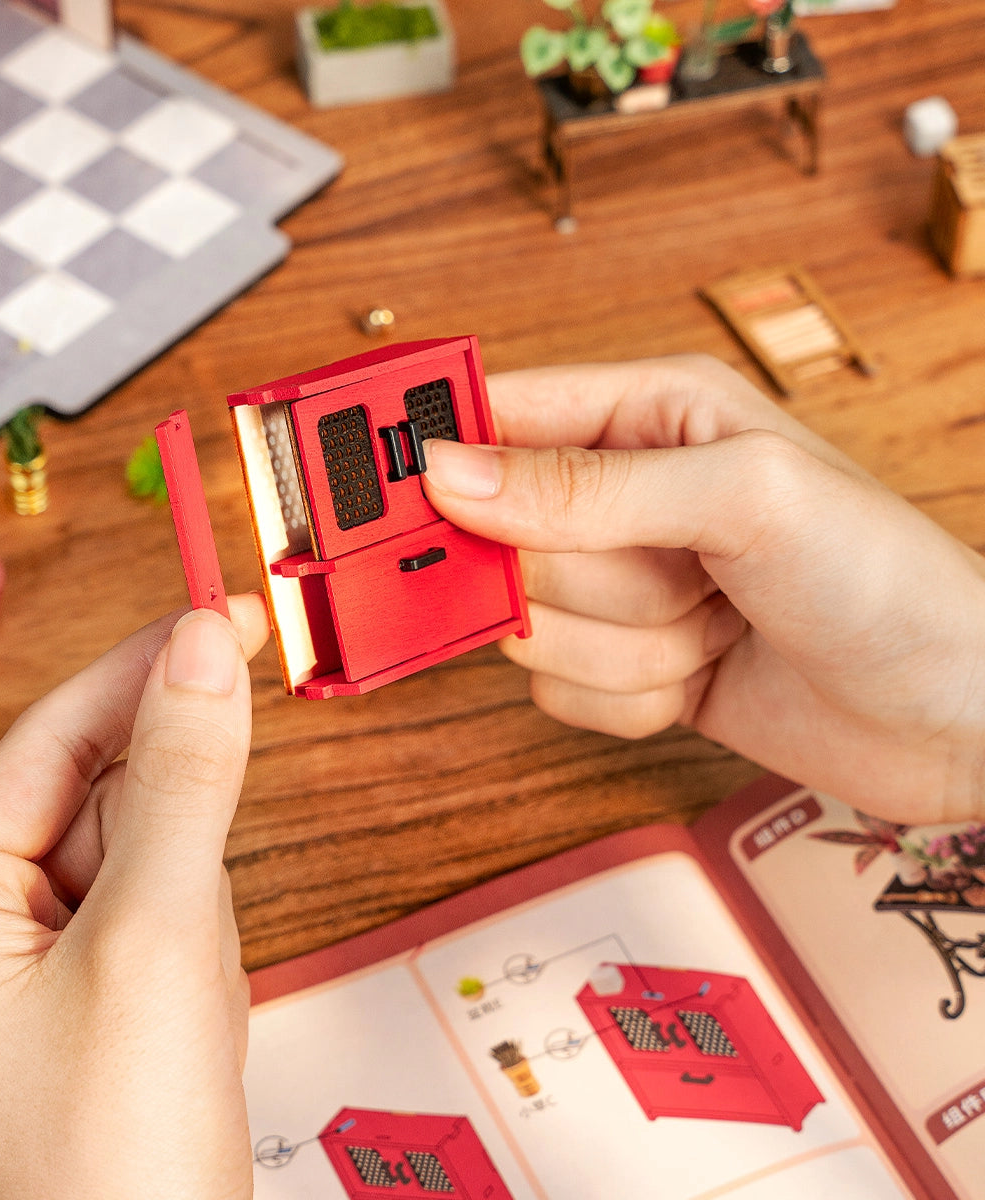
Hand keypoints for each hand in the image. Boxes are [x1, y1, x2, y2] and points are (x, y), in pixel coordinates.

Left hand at [0, 598, 270, 1199]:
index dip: (136, 670)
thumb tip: (202, 653)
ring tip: (192, 979)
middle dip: (173, 807)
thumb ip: (186, 779)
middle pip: (100, 789)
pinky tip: (199, 1003)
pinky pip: (169, 904)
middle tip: (227, 802)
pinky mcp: (108, 984)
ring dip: (195, 888)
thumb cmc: (117, 1149)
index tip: (211, 614)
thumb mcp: (160, 932)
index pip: (51, 741)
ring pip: (147, 845)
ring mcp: (50, 958)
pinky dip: (204, 931)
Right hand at [423, 355, 984, 824]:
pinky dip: (629, 701)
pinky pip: (559, 694)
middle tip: (663, 577)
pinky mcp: (625, 666)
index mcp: (648, 413)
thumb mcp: (744, 499)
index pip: (497, 415)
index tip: (375, 490)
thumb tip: (451, 472)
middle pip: (498, 540)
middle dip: (579, 581)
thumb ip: (587, 486)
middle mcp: (622, 497)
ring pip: (528, 631)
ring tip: (709, 625)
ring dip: (621, 649)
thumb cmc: (887, 581)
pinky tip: (701, 674)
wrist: (956, 719)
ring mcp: (620, 587)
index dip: (433, 450)